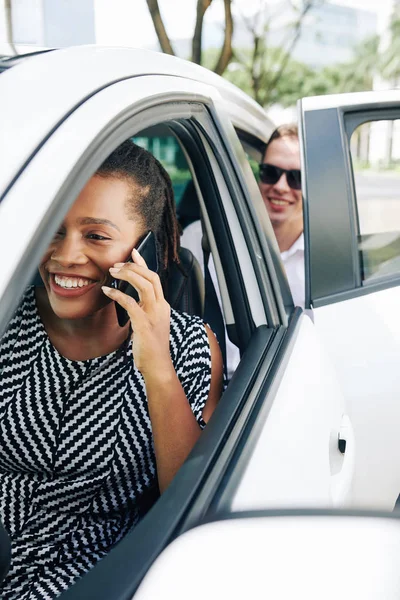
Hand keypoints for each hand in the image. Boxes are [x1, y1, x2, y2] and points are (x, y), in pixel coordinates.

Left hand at [102, 248, 172, 378]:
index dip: (143, 263)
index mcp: (162, 306)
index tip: (133, 252)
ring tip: (112, 273)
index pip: (154, 278)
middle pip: (151, 277)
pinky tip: (107, 291)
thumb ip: (144, 310)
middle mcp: (161, 307)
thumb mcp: (150, 324)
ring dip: (127, 275)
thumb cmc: (151, 348)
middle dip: (133, 267)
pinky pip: (130, 303)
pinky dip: (118, 294)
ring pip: (144, 285)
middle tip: (115, 265)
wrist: (158, 367)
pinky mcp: (144, 324)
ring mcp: (154, 315)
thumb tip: (131, 300)